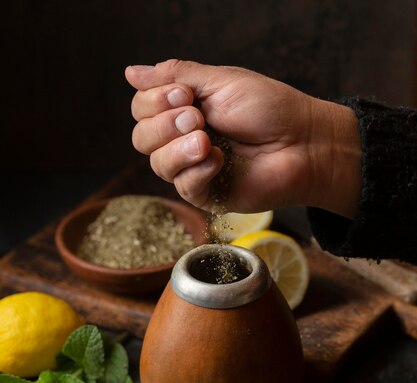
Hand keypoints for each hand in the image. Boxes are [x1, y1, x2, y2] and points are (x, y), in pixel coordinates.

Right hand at [125, 60, 360, 217]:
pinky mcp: (208, 194)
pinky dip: (197, 171)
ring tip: (208, 140)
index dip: (154, 101)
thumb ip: (175, 76)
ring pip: (157, 164)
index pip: (141, 108)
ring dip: (179, 148)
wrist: (303, 143)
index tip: (186, 95)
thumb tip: (131, 71)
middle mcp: (183, 140)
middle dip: (164, 125)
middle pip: (141, 138)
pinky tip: (219, 160)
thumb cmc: (270, 109)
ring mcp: (194, 169)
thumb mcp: (220, 82)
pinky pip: (183, 187)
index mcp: (184, 109)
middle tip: (198, 118)